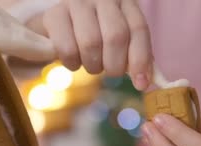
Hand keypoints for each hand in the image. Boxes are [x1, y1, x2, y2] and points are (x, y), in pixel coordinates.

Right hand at [36, 0, 152, 89]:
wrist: (58, 26)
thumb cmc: (95, 35)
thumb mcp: (119, 41)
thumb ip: (135, 57)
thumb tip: (146, 83)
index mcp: (124, 1)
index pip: (138, 28)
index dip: (141, 59)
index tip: (140, 84)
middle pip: (116, 36)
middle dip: (115, 64)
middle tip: (109, 71)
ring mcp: (77, 2)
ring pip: (91, 43)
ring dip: (93, 65)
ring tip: (90, 64)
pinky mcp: (54, 15)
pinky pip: (68, 48)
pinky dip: (72, 64)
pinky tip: (73, 61)